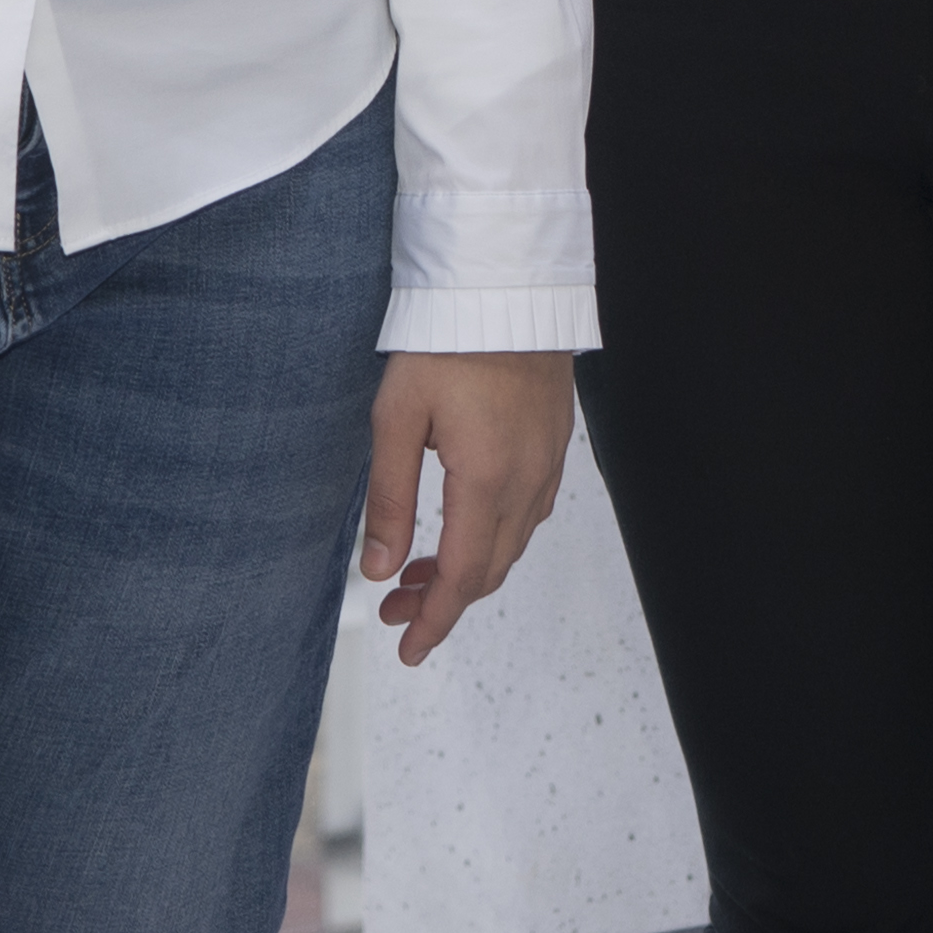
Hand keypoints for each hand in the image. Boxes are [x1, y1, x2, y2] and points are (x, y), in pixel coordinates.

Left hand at [364, 350, 571, 665]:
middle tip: (396, 611)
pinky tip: (465, 527)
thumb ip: (389, 498)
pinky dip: (495, 538)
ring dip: (468, 570)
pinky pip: (530, 513)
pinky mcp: (554, 443)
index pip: (462, 576)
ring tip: (418, 572)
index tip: (410, 648)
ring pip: (512, 544)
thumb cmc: (447, 340)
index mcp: (487, 479)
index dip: (434, 620)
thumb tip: (377, 569)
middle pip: (490, 570)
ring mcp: (548, 463)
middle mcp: (527, 480)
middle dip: (442, 601)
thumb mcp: (397, 418)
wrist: (505, 284)